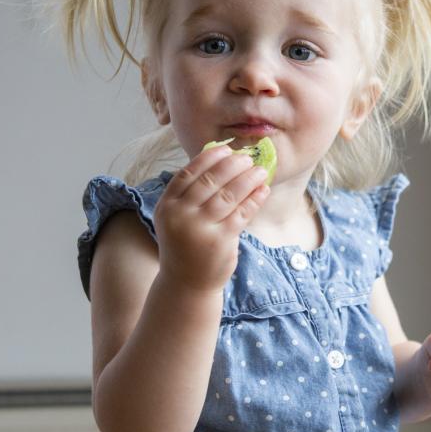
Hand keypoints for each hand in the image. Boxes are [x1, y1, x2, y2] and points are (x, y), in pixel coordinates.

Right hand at [152, 143, 269, 292]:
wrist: (186, 282)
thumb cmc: (186, 243)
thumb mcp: (178, 218)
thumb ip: (192, 194)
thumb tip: (223, 161)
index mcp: (167, 205)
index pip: (188, 173)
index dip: (209, 158)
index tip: (226, 149)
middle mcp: (180, 215)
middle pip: (210, 181)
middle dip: (232, 166)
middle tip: (248, 157)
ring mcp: (200, 229)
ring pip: (228, 195)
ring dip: (247, 180)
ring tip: (261, 171)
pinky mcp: (220, 241)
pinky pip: (241, 214)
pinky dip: (254, 200)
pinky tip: (263, 190)